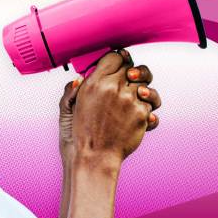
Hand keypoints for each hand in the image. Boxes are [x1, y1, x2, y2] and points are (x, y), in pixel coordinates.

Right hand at [67, 48, 161, 164]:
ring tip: (140, 95)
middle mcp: (114, 88)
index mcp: (94, 83)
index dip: (119, 58)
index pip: (114, 57)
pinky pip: (152, 105)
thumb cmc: (78, 138)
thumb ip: (71, 91)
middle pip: (133, 67)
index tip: (121, 61)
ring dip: (145, 89)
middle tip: (131, 77)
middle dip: (133, 71)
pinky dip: (149, 109)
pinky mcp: (141, 115)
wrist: (93, 160)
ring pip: (146, 85)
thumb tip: (79, 78)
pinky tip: (143, 114)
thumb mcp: (66, 110)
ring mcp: (130, 101)